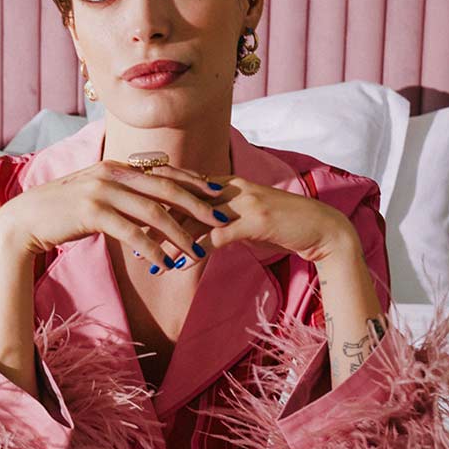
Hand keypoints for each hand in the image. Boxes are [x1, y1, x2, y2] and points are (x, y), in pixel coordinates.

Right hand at [0, 159, 220, 268]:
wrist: (24, 221)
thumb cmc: (60, 212)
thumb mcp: (93, 195)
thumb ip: (120, 193)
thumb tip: (146, 203)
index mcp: (116, 167)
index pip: (164, 171)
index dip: (194, 182)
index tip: (217, 194)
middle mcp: (112, 173)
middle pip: (167, 188)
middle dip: (198, 205)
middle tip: (222, 219)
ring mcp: (102, 191)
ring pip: (154, 212)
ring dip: (180, 233)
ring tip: (199, 251)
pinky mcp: (91, 213)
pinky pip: (131, 232)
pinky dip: (151, 248)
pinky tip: (165, 262)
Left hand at [146, 163, 358, 263]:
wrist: (321, 228)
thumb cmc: (281, 225)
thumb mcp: (244, 218)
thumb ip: (217, 220)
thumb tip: (192, 232)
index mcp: (226, 183)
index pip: (181, 184)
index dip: (154, 195)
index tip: (129, 207)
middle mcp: (230, 187)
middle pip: (181, 199)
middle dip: (152, 217)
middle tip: (126, 234)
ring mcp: (242, 202)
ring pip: (194, 218)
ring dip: (168, 239)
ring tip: (147, 257)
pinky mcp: (254, 221)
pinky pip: (216, 237)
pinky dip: (195, 251)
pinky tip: (179, 265)